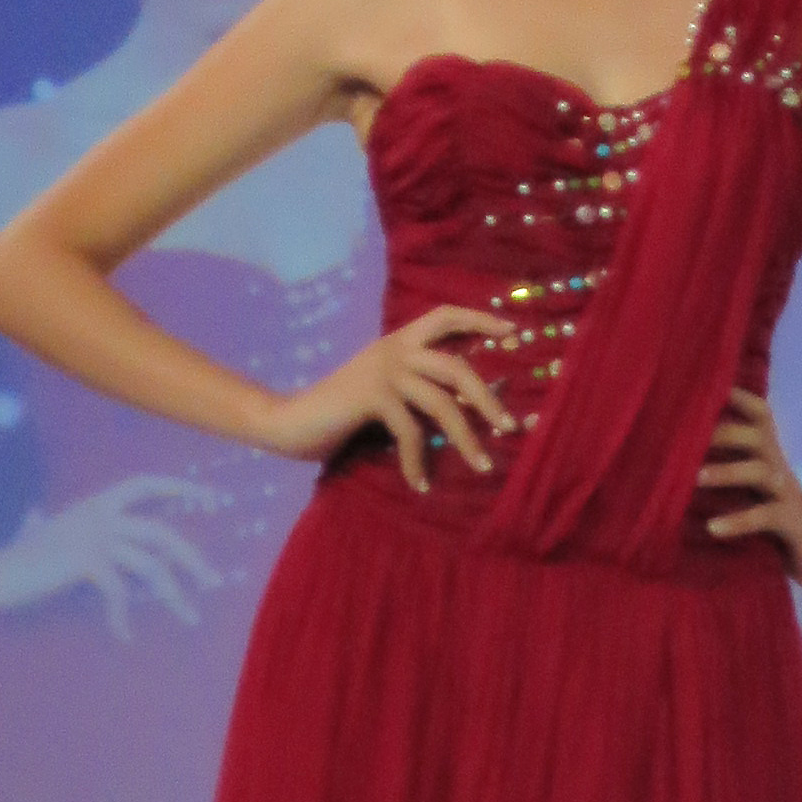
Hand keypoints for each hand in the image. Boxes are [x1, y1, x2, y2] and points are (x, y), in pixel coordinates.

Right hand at [0, 478, 223, 641]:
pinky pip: (120, 590)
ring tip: (190, 617)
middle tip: (214, 581)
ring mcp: (92, 535)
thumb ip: (39, 521)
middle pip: (161, 531)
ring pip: (150, 564)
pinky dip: (124, 616)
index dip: (181, 487)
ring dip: (175, 594)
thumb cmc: (14, 559)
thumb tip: (33, 515)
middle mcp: (98, 513)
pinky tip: (124, 635)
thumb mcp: (36, 534)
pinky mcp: (83, 560)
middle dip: (192, 556)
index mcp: (94, 503)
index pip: (147, 483)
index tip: (213, 499)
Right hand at [254, 306, 513, 492]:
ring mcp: (383, 371)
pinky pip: (410, 431)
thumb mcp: (383, 390)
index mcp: (399, 341)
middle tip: (512, 428)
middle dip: (489, 399)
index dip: (480, 320)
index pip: (445, 317)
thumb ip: (416, 386)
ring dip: (467, 438)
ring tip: (483, 467)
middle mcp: (395, 349)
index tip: (514, 333)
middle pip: (457, 366)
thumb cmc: (338, 411)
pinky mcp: (370, 397)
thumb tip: (465, 404)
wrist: (288, 421)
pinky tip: (422, 484)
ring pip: (442, 401)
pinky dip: (419, 461)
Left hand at [698, 392, 801, 591]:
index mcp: (769, 457)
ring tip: (696, 478)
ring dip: (727, 471)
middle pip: (756, 436)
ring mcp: (787, 495)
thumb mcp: (754, 494)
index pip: (759, 416)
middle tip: (685, 438)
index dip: (739, 397)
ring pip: (760, 471)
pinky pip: (765, 516)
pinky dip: (738, 520)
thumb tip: (679, 461)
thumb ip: (728, 474)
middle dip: (724, 432)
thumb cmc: (777, 526)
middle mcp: (779, 469)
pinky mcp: (792, 523)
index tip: (706, 383)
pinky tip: (713, 527)